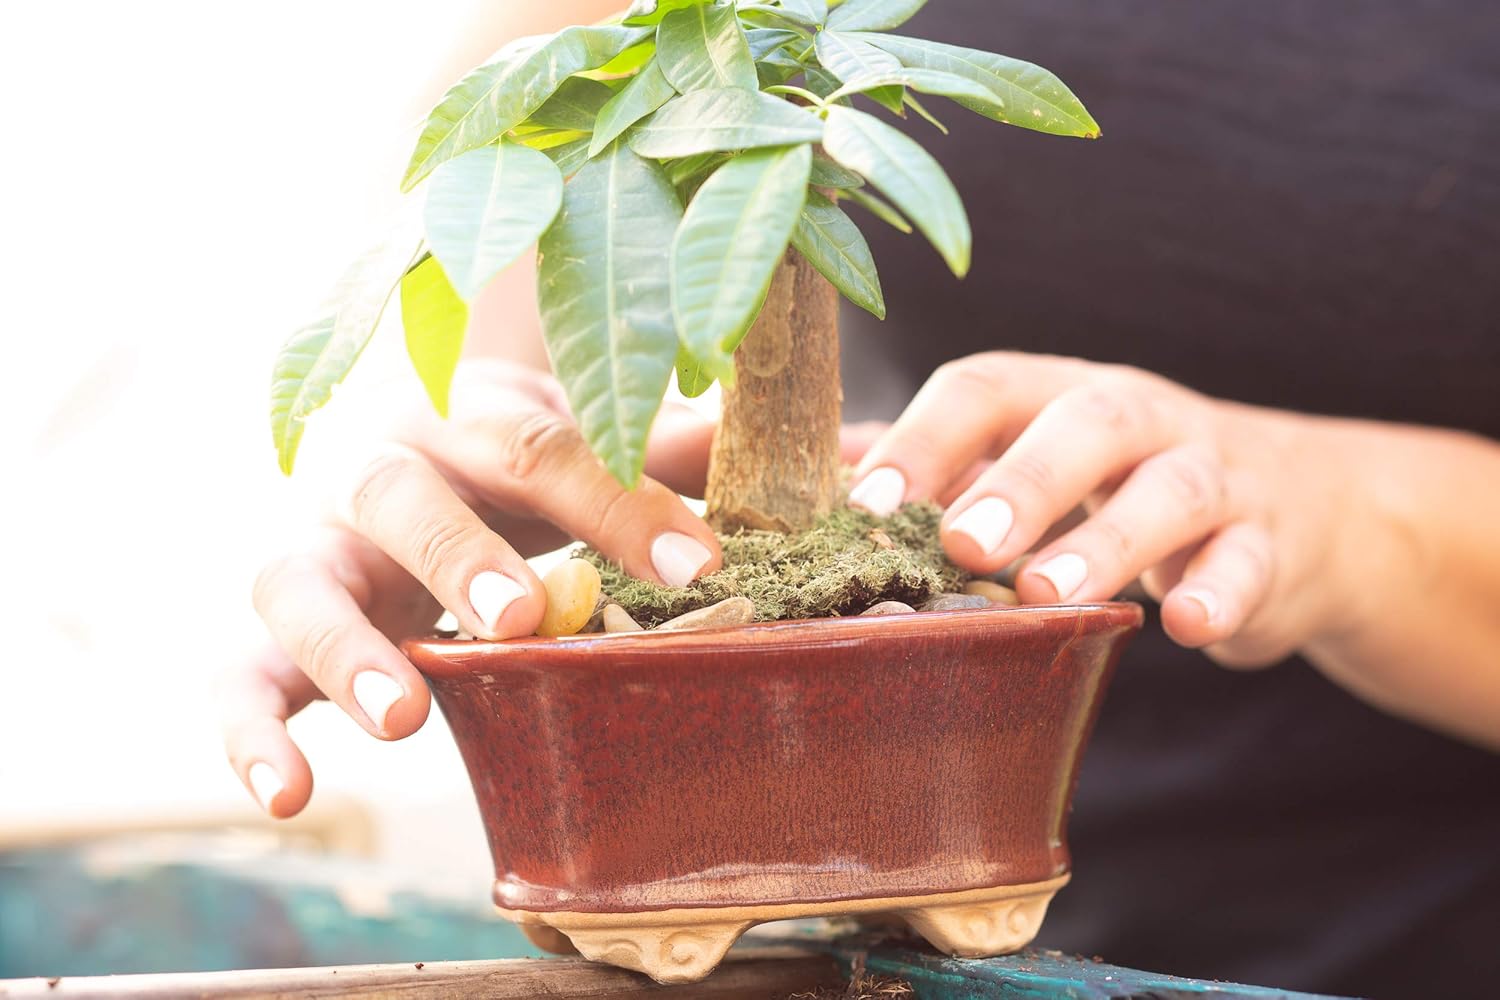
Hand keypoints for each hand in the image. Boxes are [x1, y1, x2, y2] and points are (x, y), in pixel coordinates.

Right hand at [222, 360, 719, 816]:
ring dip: (347, 648)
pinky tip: (290, 796)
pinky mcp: (274, 626)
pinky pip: (240, 675)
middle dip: (458, 555)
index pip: (540, 448)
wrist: (408, 439)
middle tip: (520, 618)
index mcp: (468, 418)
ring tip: (404, 715)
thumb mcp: (584, 438)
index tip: (699, 564)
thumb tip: (815, 469)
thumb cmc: (514, 458)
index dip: (617, 503)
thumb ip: (667, 455)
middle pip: (402, 497)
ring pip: (298, 585)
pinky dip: (250, 733)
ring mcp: (317, 549)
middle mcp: (378, 471)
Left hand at [846, 352, 1369, 668]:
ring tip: (1044, 596)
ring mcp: (1212, 473)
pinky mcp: (1269, 541)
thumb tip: (777, 465)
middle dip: (1020, 481)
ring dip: (1107, 542)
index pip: (986, 387)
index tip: (865, 502)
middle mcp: (1137, 418)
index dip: (925, 438)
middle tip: (957, 544)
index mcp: (1055, 394)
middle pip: (1085, 424)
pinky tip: (1185, 624)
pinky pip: (1251, 560)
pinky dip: (1220, 591)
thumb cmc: (1111, 484)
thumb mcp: (1019, 455)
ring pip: (1171, 491)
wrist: (1292, 507)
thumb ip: (915, 463)